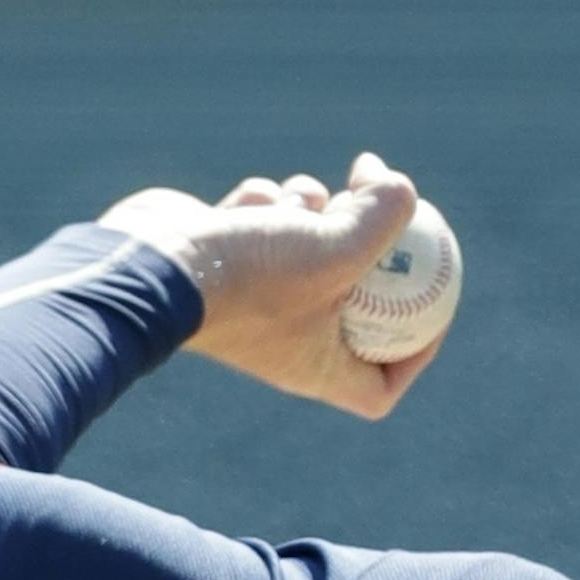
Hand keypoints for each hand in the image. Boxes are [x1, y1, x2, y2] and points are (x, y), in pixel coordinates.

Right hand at [98, 153, 443, 420]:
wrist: (149, 260)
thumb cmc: (247, 276)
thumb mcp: (337, 249)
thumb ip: (383, 220)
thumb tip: (406, 192)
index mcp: (321, 368)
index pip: (382, 387)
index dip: (417, 349)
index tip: (430, 300)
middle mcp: (291, 340)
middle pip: (357, 298)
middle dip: (369, 243)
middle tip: (382, 196)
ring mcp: (258, 297)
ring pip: (312, 240)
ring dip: (313, 205)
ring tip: (299, 200)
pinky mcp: (229, 256)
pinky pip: (268, 221)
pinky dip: (267, 201)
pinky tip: (245, 205)